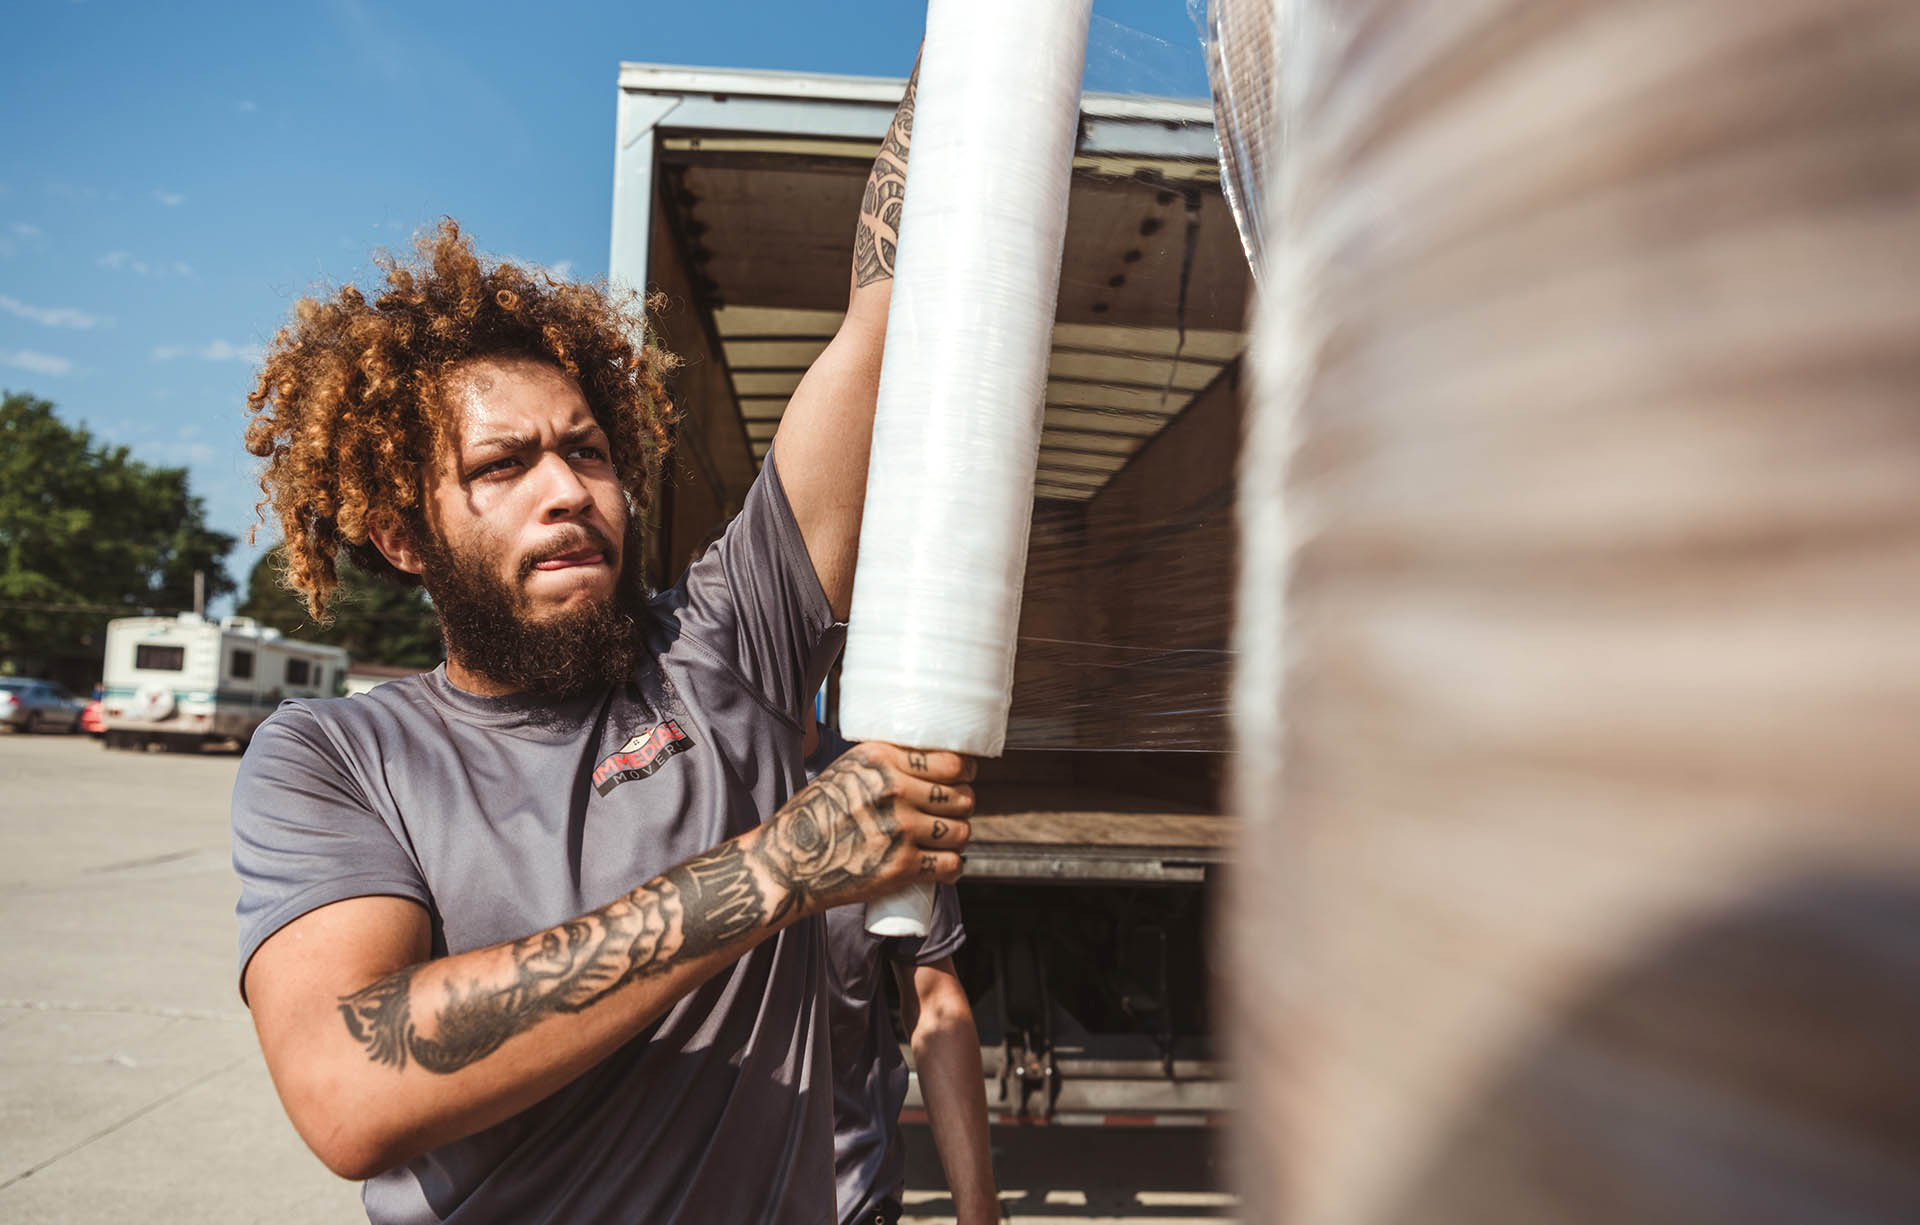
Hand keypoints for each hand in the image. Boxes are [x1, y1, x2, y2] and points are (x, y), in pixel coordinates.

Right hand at [755, 742, 972, 919]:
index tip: (964, 778)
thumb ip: (884, 762)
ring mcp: (899, 829)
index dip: (966, 772)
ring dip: (958, 836)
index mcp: (880, 759)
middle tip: (952, 812)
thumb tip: (930, 758)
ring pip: (961, 831)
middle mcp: (892, 789)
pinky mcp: (900, 866)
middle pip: (961, 797)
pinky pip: (950, 865)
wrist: (787, 862)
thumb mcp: (845, 770)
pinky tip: (946, 864)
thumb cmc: (815, 815)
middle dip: (962, 806)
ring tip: (947, 839)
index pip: (951, 762)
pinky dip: (953, 867)